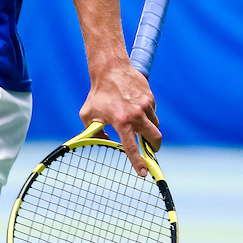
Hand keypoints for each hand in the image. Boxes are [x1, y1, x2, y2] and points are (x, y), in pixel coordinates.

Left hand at [79, 61, 160, 176]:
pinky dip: (147, 116)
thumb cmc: (97, 94)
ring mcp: (145, 106)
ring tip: (138, 126)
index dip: (138, 162)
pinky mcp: (150, 99)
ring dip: (150, 131)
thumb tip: (104, 141)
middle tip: (151, 150)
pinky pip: (153, 113)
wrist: (111, 69)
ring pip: (155, 126)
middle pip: (154, 138)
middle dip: (154, 147)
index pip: (132, 147)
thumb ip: (92, 132)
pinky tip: (136, 109)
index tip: (144, 173)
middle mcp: (136, 115)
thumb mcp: (88, 115)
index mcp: (121, 122)